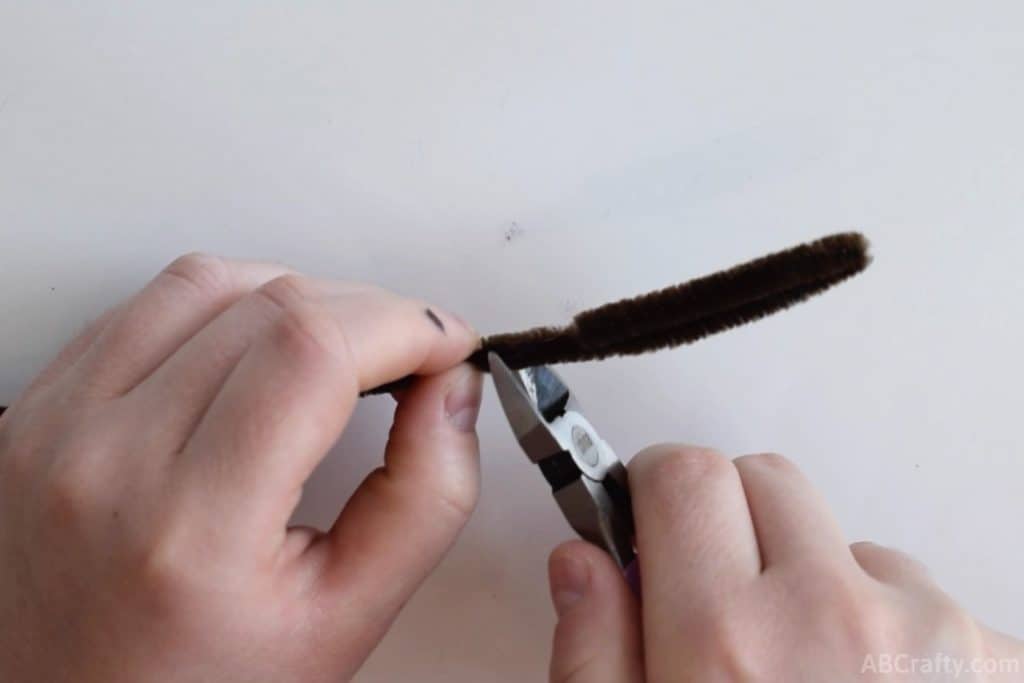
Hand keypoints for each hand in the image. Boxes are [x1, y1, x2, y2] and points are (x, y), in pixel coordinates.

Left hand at [0, 254, 482, 681]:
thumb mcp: (346, 619)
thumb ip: (424, 500)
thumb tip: (451, 389)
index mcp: (188, 529)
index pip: (312, 351)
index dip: (403, 324)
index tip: (445, 345)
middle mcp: (103, 461)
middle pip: (269, 303)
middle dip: (368, 311)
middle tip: (405, 356)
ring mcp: (57, 427)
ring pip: (205, 281)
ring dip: (296, 296)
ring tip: (334, 352)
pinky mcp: (39, 408)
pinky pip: (144, 305)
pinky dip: (224, 306)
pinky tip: (255, 352)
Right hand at [547, 445, 1022, 681]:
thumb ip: (594, 656)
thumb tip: (582, 563)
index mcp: (725, 645)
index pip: (686, 475)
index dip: (657, 489)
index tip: (652, 517)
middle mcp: (834, 618)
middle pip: (767, 479)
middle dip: (730, 518)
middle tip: (720, 596)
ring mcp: (930, 633)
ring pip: (848, 545)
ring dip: (819, 586)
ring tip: (808, 681)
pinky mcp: (995, 660)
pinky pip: (920, 600)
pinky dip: (888, 632)